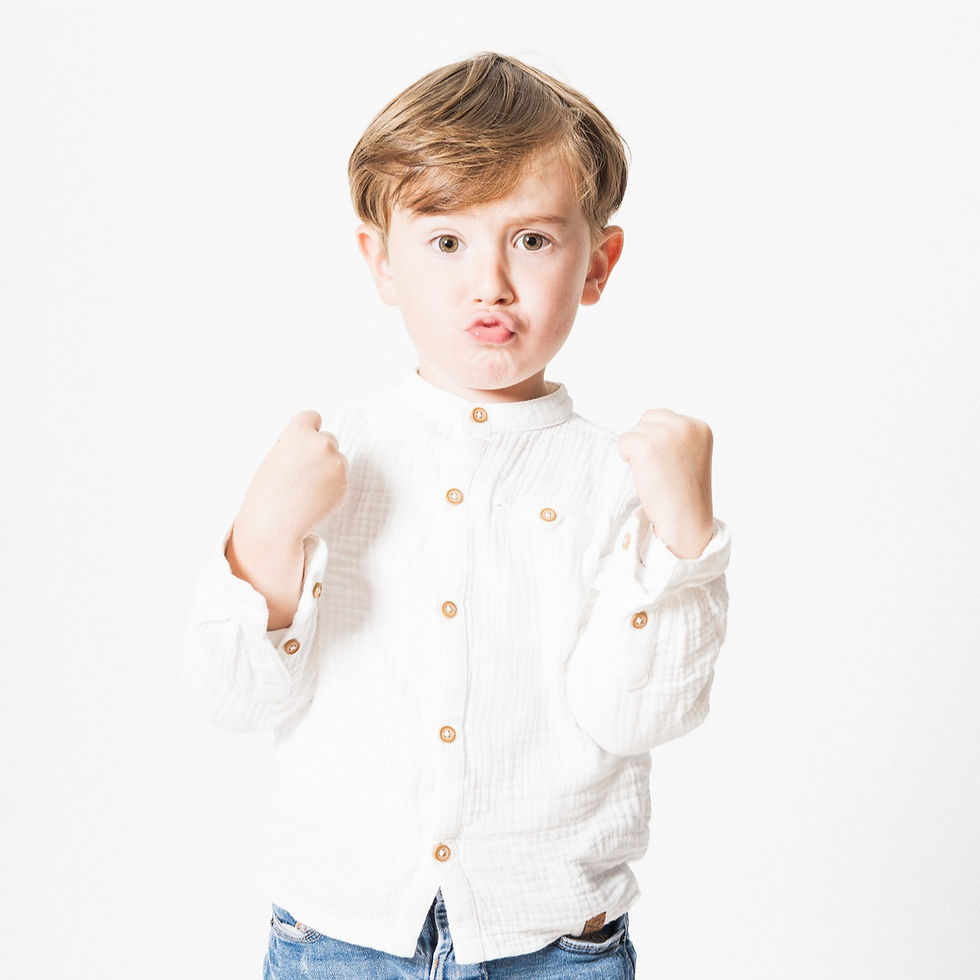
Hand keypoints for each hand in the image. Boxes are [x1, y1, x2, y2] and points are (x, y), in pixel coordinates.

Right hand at [233, 411, 347, 547]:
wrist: (275, 524)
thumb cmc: (267, 493)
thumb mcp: (275, 458)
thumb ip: (295, 446)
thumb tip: (312, 441)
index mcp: (299, 433)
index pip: (313, 417)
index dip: (310, 429)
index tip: (306, 440)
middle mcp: (321, 443)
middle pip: (328, 439)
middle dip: (319, 453)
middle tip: (301, 474)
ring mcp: (336, 463)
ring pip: (336, 460)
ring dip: (327, 471)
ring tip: (305, 489)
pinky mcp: (345, 483)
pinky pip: (340, 479)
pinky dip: (331, 487)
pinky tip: (313, 500)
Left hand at [618, 409, 713, 558]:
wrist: (685, 521)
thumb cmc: (684, 495)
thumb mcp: (689, 456)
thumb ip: (674, 437)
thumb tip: (643, 427)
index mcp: (700, 428)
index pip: (663, 417)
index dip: (658, 441)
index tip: (670, 465)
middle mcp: (685, 426)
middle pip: (647, 420)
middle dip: (646, 442)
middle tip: (659, 470)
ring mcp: (665, 435)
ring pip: (634, 432)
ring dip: (636, 453)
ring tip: (654, 474)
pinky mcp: (646, 447)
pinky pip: (623, 442)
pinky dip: (626, 458)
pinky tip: (643, 475)